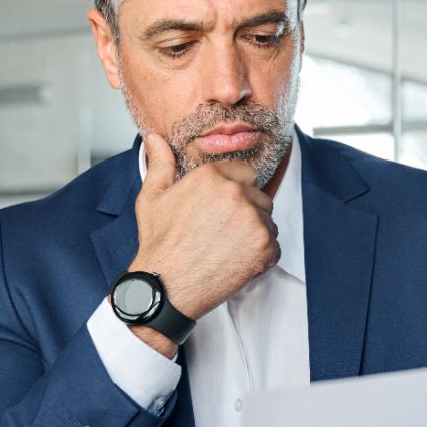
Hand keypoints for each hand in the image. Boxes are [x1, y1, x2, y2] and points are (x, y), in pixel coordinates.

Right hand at [126, 134, 279, 354]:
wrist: (165, 287)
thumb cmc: (160, 245)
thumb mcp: (152, 198)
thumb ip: (160, 163)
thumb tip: (155, 139)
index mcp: (211, 176)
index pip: (244, 172)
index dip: (234, 191)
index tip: (222, 209)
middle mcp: (235, 193)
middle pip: (258, 196)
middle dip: (246, 212)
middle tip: (222, 233)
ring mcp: (253, 220)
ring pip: (268, 221)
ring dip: (254, 233)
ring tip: (227, 248)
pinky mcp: (264, 247)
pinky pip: (274, 246)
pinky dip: (261, 256)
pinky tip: (236, 261)